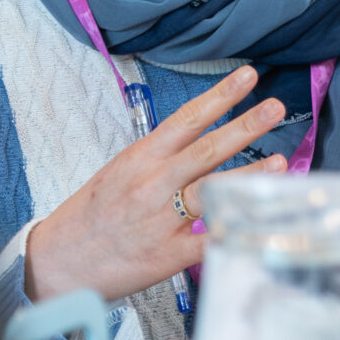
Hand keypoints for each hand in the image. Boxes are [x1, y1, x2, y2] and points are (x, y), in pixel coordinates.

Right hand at [26, 65, 288, 301]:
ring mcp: (162, 219)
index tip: (248, 76)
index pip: (186, 119)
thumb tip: (201, 140)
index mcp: (140, 158)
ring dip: (249, 175)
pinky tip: (260, 221)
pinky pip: (209, 240)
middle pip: (206, 150)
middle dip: (245, 126)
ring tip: (281, 161)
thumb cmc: (91, 216)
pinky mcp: (168, 255)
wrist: (58, 263)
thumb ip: (159, 158)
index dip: (220, 96)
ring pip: (212, 190)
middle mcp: (153, 184)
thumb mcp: (118, 173)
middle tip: (276, 107)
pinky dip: (235, 230)